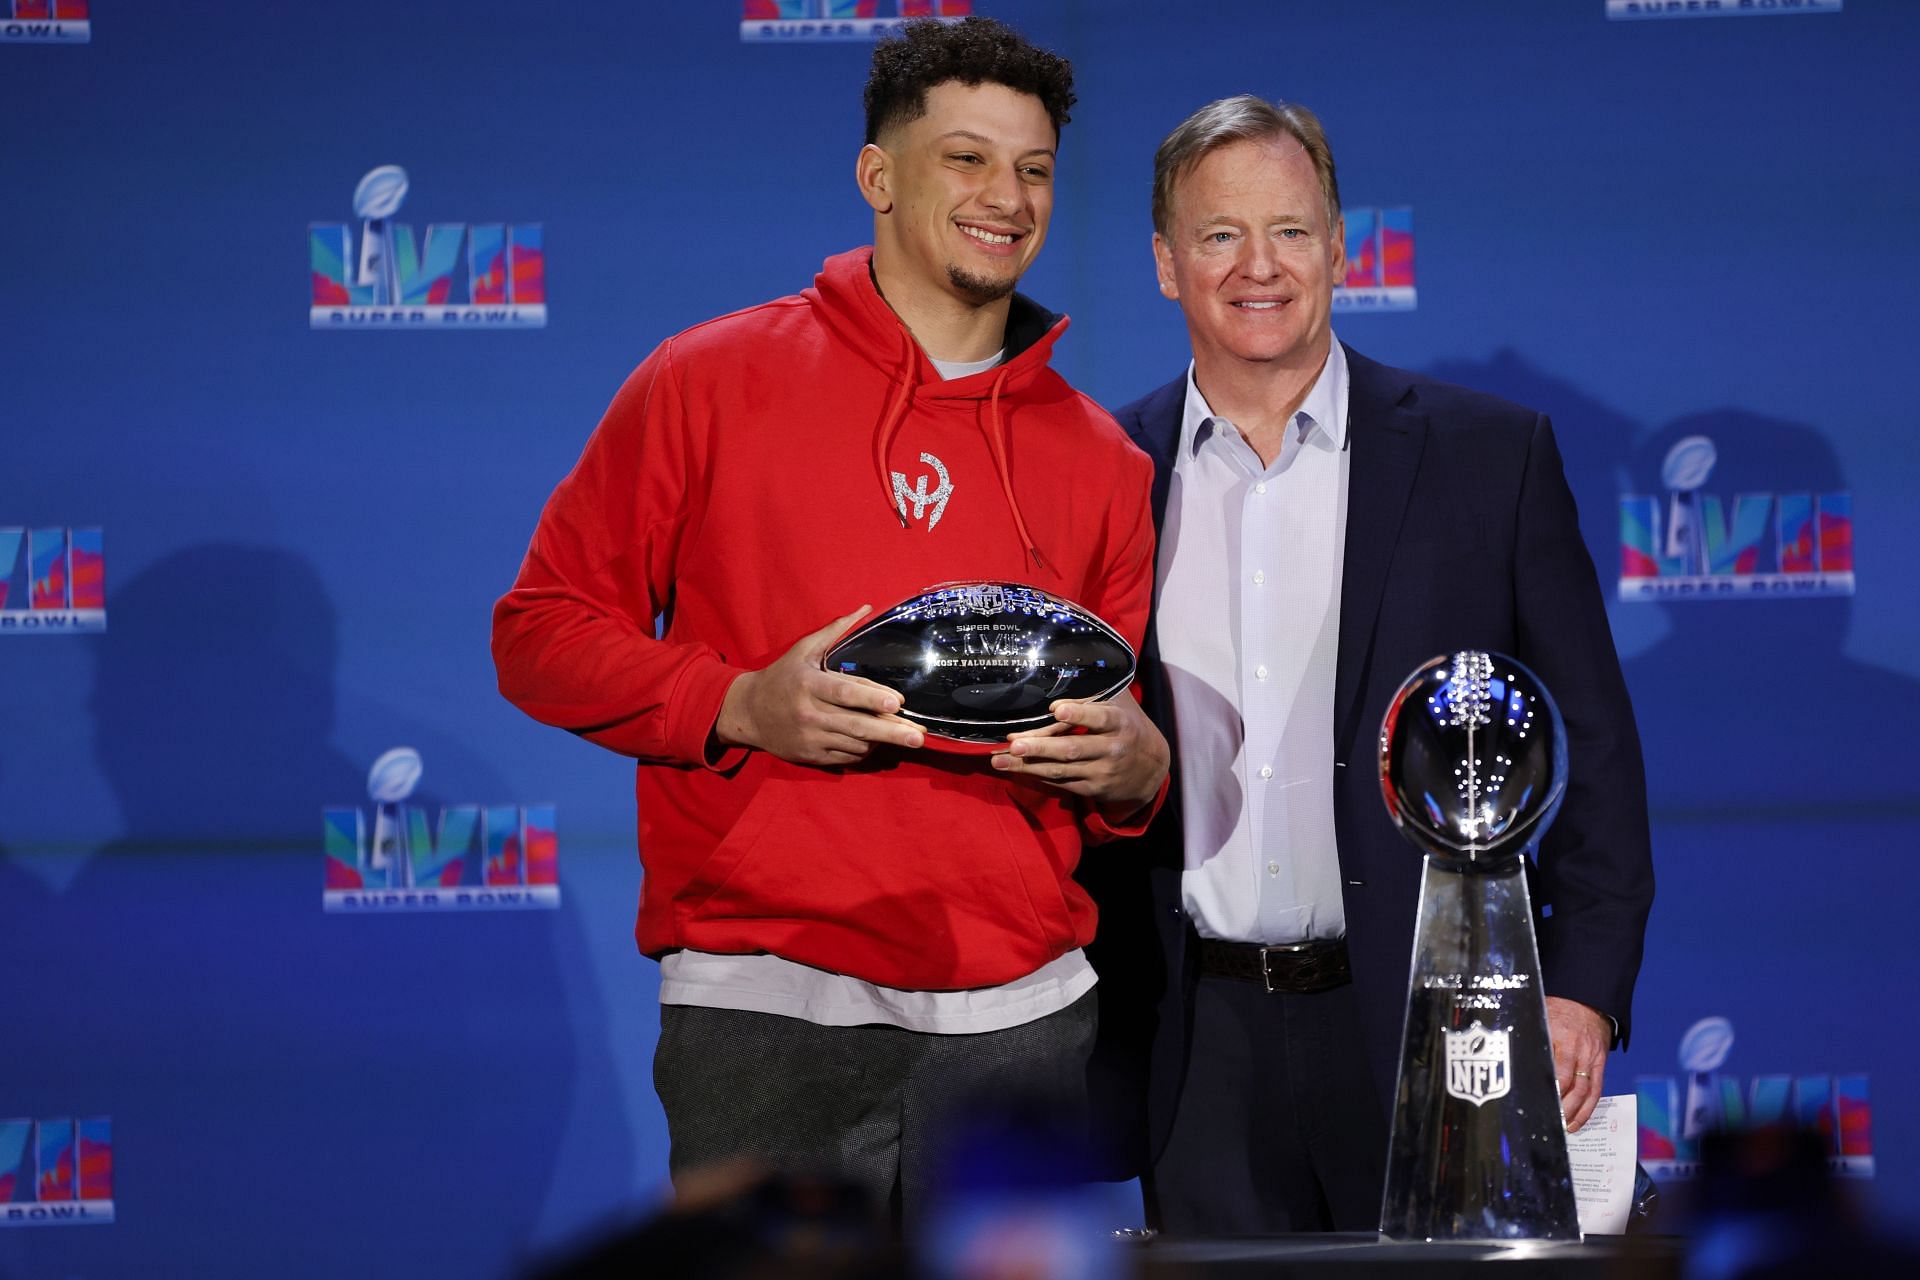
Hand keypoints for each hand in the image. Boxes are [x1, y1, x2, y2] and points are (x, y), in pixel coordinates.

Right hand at [714, 606, 924, 765]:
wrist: (748, 712)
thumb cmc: (782, 677)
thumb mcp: (803, 650)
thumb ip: (835, 631)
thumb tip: (865, 609)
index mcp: (808, 684)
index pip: (844, 693)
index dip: (872, 698)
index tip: (898, 703)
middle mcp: (809, 713)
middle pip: (857, 725)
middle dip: (891, 732)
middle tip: (918, 737)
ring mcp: (810, 737)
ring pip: (855, 743)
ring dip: (882, 740)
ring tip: (904, 735)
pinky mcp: (810, 755)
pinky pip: (846, 756)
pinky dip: (864, 750)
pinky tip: (876, 741)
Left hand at [990, 695, 1168, 819]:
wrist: (1150, 768)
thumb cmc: (1128, 725)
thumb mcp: (1121, 703)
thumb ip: (1094, 693)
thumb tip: (1057, 681)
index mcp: (1119, 723)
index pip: (1099, 718)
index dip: (1079, 714)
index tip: (1057, 709)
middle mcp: (1111, 749)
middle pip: (1072, 748)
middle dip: (1041, 747)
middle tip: (1014, 743)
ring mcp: (1101, 772)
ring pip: (1060, 770)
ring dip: (1027, 765)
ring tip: (999, 759)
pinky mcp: (1092, 789)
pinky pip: (1060, 783)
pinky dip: (1036, 775)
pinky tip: (1015, 769)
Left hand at [1546, 996, 1610, 1131]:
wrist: (1588, 998)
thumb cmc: (1558, 1007)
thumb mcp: (1542, 1017)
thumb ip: (1533, 1038)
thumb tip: (1513, 1058)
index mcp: (1562, 1036)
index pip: (1558, 1070)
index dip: (1552, 1090)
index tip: (1540, 1104)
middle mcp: (1579, 1049)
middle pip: (1573, 1084)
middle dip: (1563, 1107)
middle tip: (1551, 1122)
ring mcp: (1592, 1057)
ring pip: (1586, 1090)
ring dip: (1576, 1112)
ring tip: (1565, 1127)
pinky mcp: (1601, 1062)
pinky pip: (1597, 1088)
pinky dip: (1590, 1107)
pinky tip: (1579, 1119)